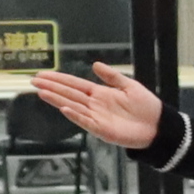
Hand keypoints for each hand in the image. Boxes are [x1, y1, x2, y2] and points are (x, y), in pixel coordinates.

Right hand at [29, 61, 162, 150]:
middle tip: (34, 81)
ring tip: (42, 92)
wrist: (158, 125)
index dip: (59, 80)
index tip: (43, 75)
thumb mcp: (129, 86)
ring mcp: (96, 117)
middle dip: (52, 87)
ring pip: (73, 106)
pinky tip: (64, 108)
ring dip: (57, 100)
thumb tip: (95, 64)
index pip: (75, 84)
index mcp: (100, 94)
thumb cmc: (146, 106)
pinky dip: (75, 115)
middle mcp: (94, 105)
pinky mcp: (102, 129)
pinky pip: (85, 121)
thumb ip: (112, 76)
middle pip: (69, 94)